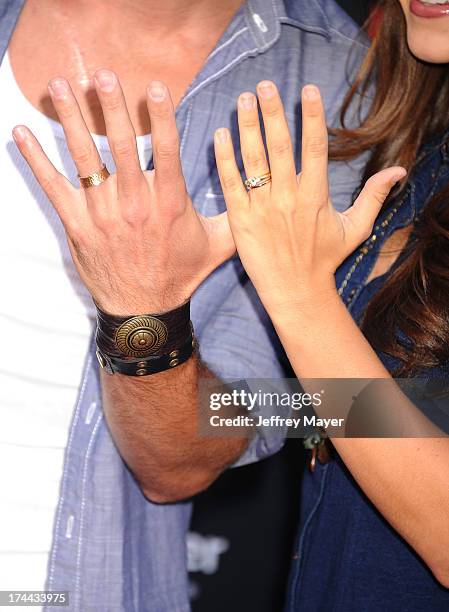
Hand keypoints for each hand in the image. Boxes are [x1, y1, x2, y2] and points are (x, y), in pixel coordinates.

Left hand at [13, 70, 233, 314]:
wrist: (145, 309)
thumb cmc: (181, 274)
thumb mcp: (219, 245)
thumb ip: (238, 216)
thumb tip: (263, 191)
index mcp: (169, 203)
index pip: (168, 150)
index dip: (162, 117)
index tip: (155, 87)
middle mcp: (135, 204)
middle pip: (123, 145)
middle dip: (112, 107)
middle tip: (103, 74)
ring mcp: (103, 214)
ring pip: (85, 158)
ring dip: (71, 120)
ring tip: (60, 87)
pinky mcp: (78, 225)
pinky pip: (53, 187)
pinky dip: (35, 159)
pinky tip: (21, 134)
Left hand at [213, 81, 405, 315]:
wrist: (295, 292)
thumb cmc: (325, 260)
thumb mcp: (355, 228)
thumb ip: (374, 196)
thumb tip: (399, 171)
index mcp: (316, 196)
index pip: (315, 147)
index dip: (311, 116)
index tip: (307, 89)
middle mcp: (288, 198)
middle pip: (279, 146)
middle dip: (272, 112)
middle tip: (264, 85)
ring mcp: (262, 208)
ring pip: (253, 160)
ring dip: (247, 126)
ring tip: (243, 99)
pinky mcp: (241, 220)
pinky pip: (231, 184)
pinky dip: (225, 159)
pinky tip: (220, 135)